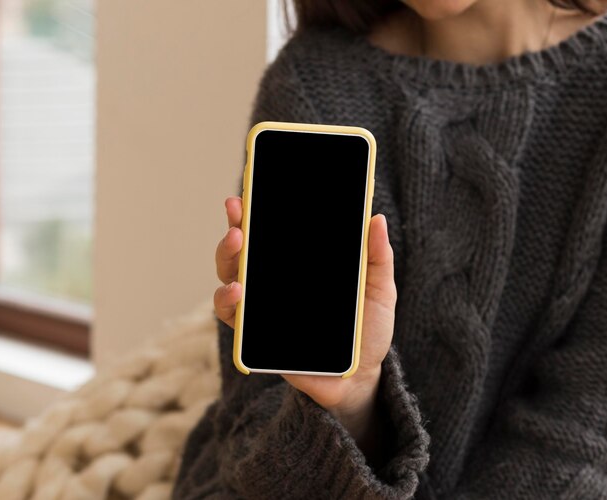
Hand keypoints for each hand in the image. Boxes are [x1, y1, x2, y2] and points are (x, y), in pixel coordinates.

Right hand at [214, 196, 396, 437]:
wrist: (360, 378)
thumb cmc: (367, 332)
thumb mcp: (379, 291)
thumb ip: (377, 257)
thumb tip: (375, 218)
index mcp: (300, 266)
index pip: (272, 232)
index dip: (257, 211)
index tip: (249, 192)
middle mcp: (275, 283)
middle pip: (244, 250)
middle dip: (235, 227)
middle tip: (239, 213)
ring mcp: (263, 308)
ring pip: (230, 276)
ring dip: (227, 258)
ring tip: (237, 245)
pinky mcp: (256, 336)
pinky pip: (232, 316)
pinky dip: (228, 302)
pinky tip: (238, 293)